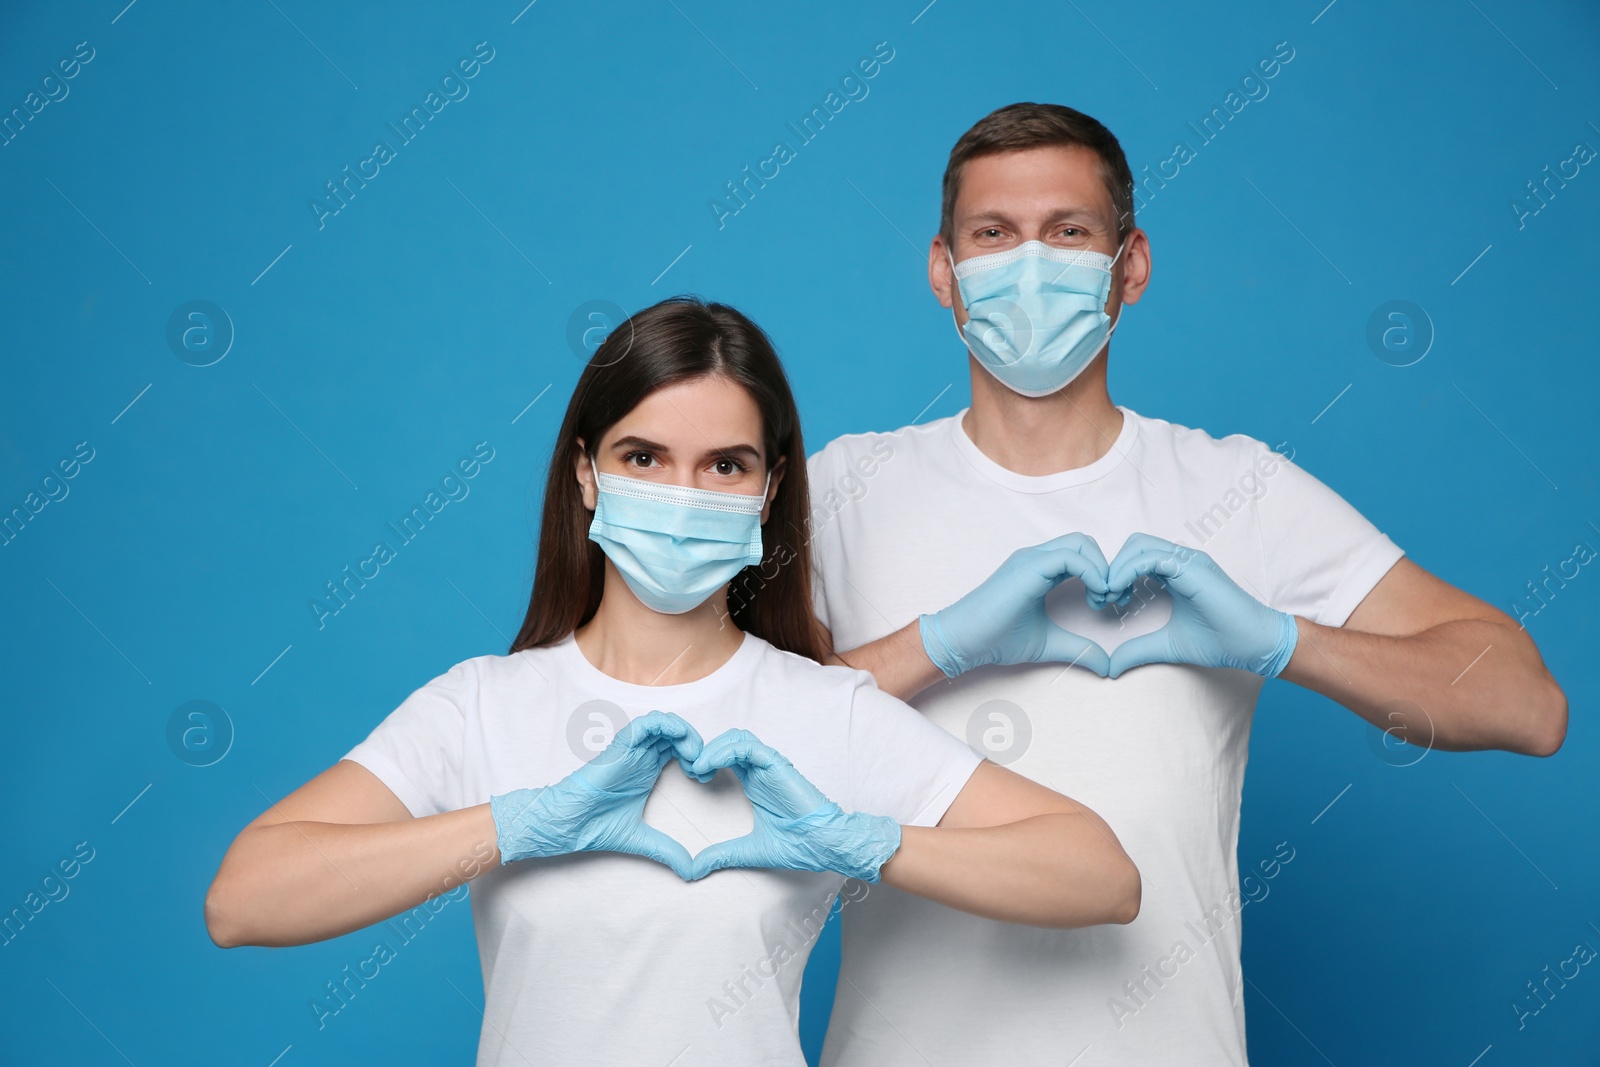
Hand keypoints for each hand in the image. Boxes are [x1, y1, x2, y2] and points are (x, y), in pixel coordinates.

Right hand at [489, 710, 703, 878]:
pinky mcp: (620, 748)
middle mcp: (641, 756)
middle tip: (703, 765)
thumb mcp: (642, 839)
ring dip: (683, 732)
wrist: (569, 825)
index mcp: (648, 769)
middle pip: (675, 733)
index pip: (679, 748)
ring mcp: (631, 750)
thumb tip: (691, 870)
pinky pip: (644, 725)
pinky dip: (664, 726)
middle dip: (695, 743)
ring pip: (662, 724)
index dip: (698, 757)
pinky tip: (678, 740)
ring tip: (693, 753)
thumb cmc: (596, 825)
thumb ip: (667, 850)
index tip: (705, 777)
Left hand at [684, 729, 901, 882]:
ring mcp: (769, 766)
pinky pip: (749, 747)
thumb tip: (694, 869)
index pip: (727, 757)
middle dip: (706, 750)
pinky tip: (710, 766)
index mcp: (754, 783)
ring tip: (698, 767)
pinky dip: (726, 751)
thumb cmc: (796, 845)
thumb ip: (722, 855)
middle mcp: (760, 770)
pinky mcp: (777, 765)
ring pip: (737, 738)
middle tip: (691, 770)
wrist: (822, 844)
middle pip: (729, 742)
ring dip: (713, 748)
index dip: (706, 760)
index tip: (692, 777)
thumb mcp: (748, 851)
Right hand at [919, 533, 1112, 677]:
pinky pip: (1069, 556)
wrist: (964, 640)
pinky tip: (1095, 595)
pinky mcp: (1028, 568)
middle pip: (1085, 543)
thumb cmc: (996, 639)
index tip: (1108, 603)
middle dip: (1107, 567)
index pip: (1082, 555)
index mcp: (1040, 570)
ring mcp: (1031, 560)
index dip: (1102, 574)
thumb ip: (1078, 649)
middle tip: (1109, 598)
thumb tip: (1107, 665)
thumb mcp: (1049, 644)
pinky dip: (1091, 571)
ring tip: (1102, 598)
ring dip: (1101, 568)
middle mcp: (1037, 559)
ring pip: (1080, 543)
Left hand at [1100, 533, 1297, 679]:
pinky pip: (1152, 558)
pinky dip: (1129, 571)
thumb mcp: (1168, 646)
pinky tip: (1121, 593)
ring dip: (1117, 568)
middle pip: (1133, 545)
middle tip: (1103, 598)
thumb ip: (1139, 650)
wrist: (1256, 644)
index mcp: (1175, 573)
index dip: (1114, 575)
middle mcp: (1181, 561)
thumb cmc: (1221, 641)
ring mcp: (1188, 561)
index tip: (1105, 602)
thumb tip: (1110, 666)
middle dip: (1111, 568)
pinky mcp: (1194, 568)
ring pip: (1139, 546)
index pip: (1135, 557)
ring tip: (1111, 596)